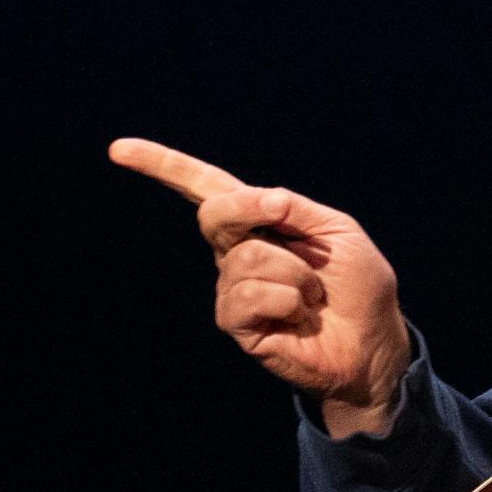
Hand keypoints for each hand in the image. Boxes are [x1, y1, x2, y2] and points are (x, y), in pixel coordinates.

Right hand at [110, 138, 410, 436]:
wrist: (372, 343)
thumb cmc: (358, 287)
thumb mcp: (338, 232)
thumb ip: (296, 209)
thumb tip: (260, 198)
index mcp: (258, 224)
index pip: (205, 189)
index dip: (164, 166)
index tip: (119, 149)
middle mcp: (236, 252)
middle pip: (215, 215)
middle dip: (250, 210)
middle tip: (284, 220)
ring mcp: (232, 288)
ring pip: (246, 258)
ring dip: (296, 272)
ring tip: (313, 294)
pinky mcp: (236, 323)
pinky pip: (251, 295)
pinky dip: (289, 300)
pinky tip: (299, 315)